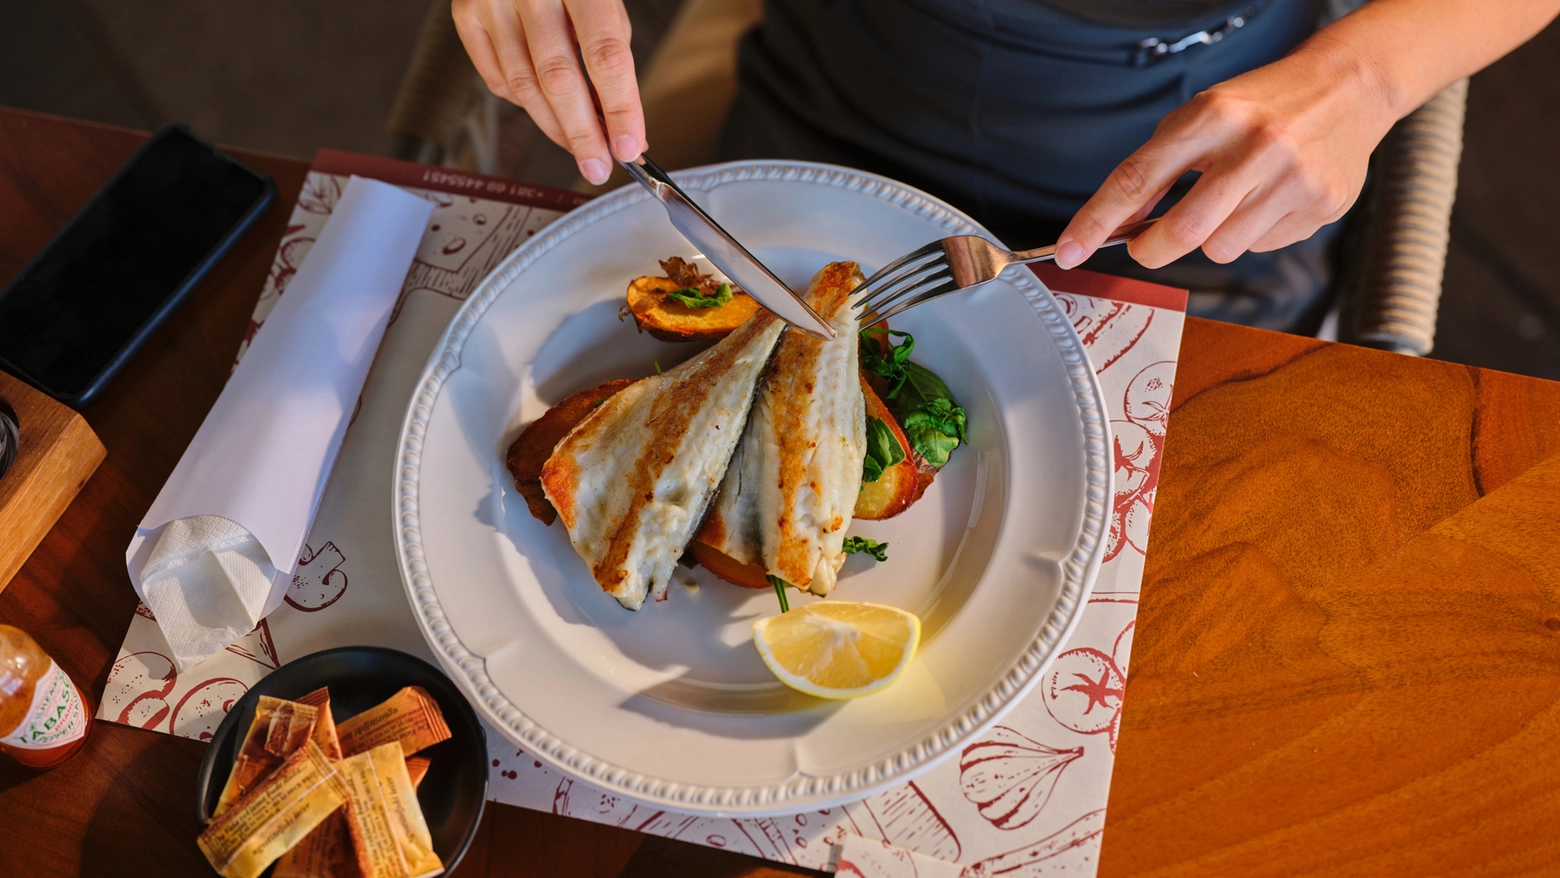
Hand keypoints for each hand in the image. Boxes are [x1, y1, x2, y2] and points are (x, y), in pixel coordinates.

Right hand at [452, 0, 645, 183]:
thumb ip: (609, 50)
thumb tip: (617, 118)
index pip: (604, 55)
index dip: (620, 108)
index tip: (630, 146)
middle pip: (557, 78)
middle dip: (582, 133)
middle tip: (599, 165)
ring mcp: (491, 0)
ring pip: (523, 87)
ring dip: (555, 127)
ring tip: (580, 147)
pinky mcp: (465, 13)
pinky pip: (496, 78)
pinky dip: (522, 101)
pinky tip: (543, 108)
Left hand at [1055, 39, 1395, 269]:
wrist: (1349, 86)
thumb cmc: (1263, 105)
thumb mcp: (1204, 115)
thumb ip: (1160, 166)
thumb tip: (1119, 224)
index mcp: (1213, 116)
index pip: (1138, 178)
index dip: (1096, 221)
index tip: (1069, 250)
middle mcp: (1254, 146)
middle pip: (1181, 232)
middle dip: (1151, 249)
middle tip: (1147, 244)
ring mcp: (1292, 178)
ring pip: (1220, 248)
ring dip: (1211, 238)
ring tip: (1233, 201)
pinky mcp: (1320, 205)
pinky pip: (1261, 247)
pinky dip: (1253, 234)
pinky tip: (1270, 200)